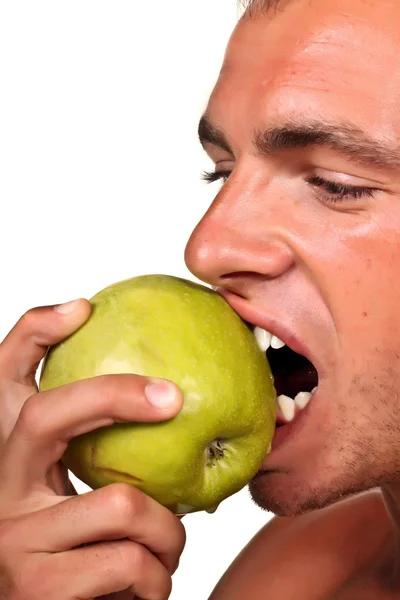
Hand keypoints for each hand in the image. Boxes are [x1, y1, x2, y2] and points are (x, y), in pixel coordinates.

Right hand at [0, 299, 185, 598]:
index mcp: (12, 460)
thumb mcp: (81, 502)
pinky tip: (147, 587)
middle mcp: (2, 489)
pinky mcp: (37, 587)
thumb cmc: (79, 560)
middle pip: (46, 414)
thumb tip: (173, 409)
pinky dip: (158, 577)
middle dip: (117, 394)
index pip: (3, 378)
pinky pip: (132, 561)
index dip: (34, 334)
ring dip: (168, 532)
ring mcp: (13, 537)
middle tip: (173, 397)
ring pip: (122, 502)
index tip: (83, 307)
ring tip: (167, 548)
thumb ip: (107, 462)